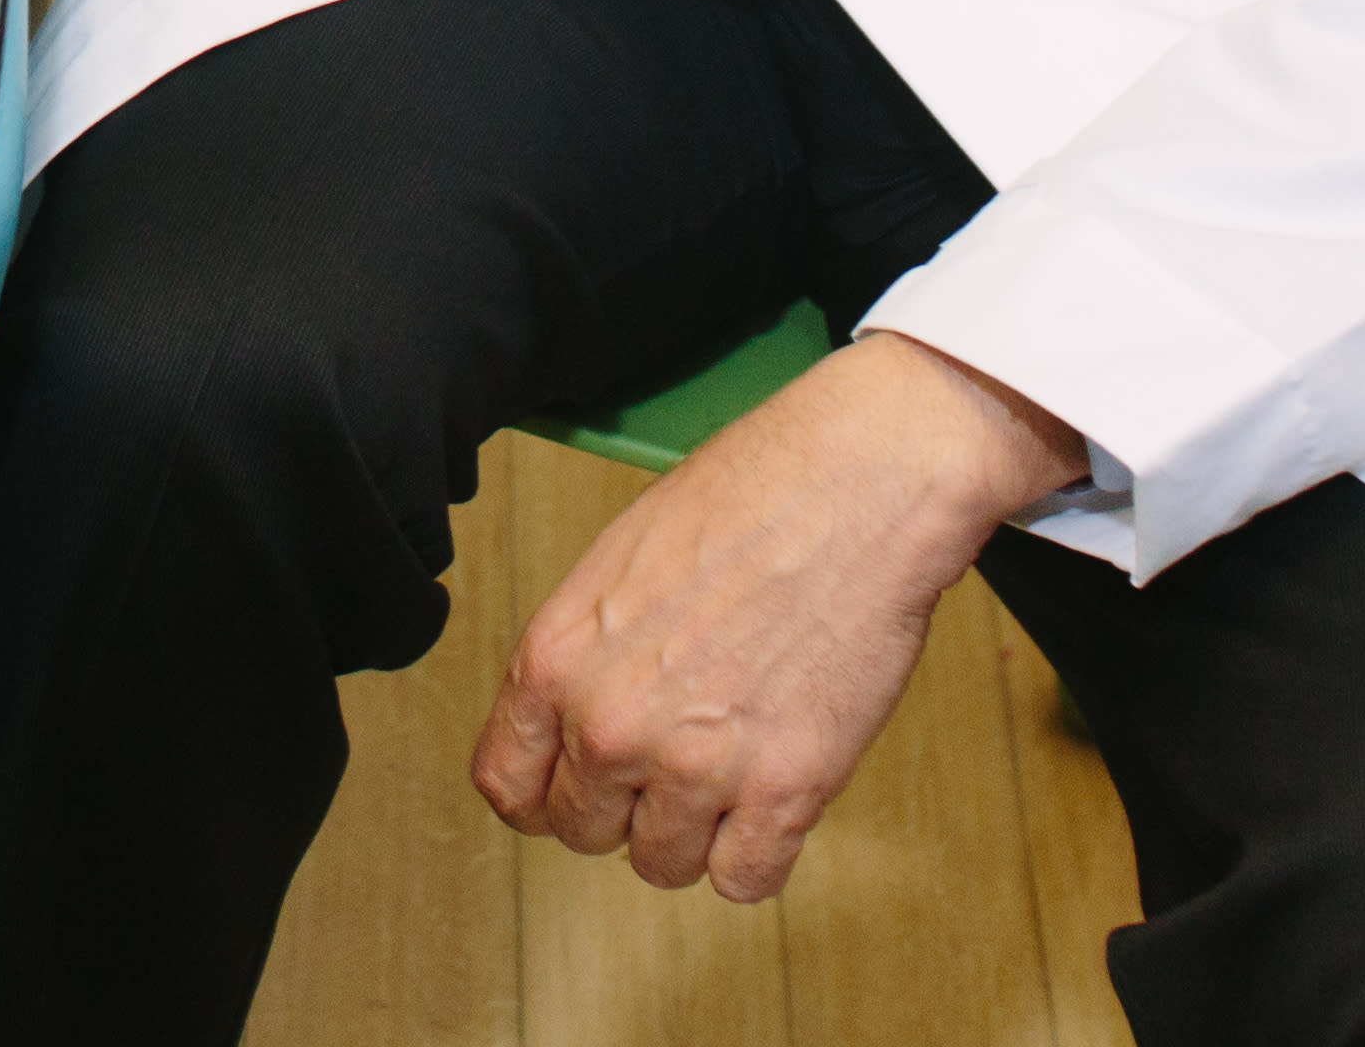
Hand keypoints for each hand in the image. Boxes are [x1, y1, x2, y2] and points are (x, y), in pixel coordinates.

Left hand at [471, 333, 1087, 900]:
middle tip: (670, 757)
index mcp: (555, 656)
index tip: (572, 788)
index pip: (506, 780)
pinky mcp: (783, 791)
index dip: (542, 790)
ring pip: (661, 865)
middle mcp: (611, 722)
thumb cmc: (749, 496)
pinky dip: (759, 850)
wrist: (857, 483)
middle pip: (581, 831)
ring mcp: (694, 764)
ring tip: (730, 761)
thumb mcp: (619, 562)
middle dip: (622, 805)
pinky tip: (772, 793)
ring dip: (693, 829)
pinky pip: (745, 880)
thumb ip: (585, 654)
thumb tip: (573, 721)